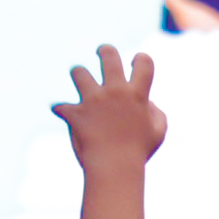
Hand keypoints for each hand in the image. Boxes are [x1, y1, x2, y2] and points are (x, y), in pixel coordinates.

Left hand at [52, 45, 164, 168]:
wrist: (114, 168)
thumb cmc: (139, 152)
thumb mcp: (158, 133)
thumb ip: (157, 113)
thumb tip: (147, 102)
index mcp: (137, 94)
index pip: (144, 63)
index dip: (141, 59)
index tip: (135, 62)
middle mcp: (114, 92)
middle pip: (108, 56)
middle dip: (104, 51)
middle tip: (101, 52)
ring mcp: (92, 101)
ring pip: (78, 72)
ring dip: (78, 74)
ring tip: (80, 77)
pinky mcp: (75, 113)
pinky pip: (60, 106)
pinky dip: (61, 109)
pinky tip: (61, 112)